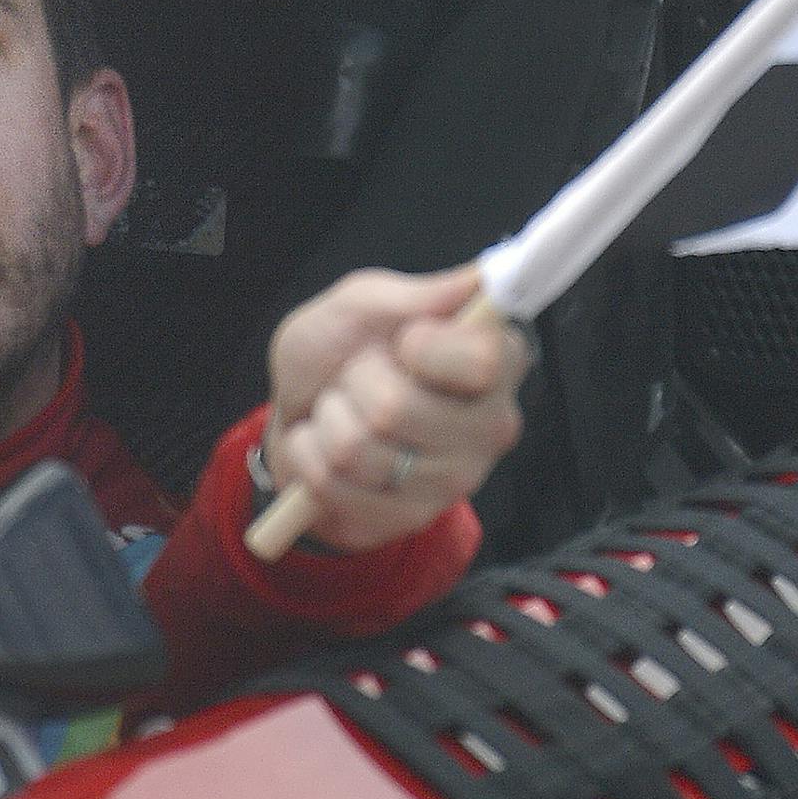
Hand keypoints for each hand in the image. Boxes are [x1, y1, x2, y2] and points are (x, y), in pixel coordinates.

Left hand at [261, 265, 527, 552]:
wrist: (301, 410)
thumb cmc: (343, 349)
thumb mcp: (366, 302)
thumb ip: (420, 294)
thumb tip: (483, 278)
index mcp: (496, 363)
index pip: (484, 359)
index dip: (426, 345)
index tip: (406, 339)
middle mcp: (489, 426)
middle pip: (398, 409)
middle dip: (354, 381)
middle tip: (362, 375)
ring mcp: (452, 482)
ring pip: (356, 448)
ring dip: (328, 417)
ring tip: (342, 410)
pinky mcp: (408, 520)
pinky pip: (330, 483)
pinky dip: (307, 454)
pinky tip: (323, 445)